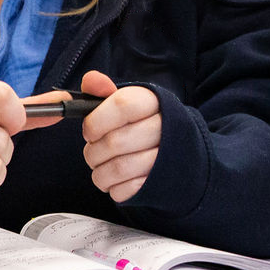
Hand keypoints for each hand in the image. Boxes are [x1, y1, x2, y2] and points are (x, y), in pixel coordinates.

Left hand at [78, 69, 161, 203]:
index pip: (122, 105)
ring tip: (99, 167)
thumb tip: (91, 79)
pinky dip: (113, 188)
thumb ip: (102, 92)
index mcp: (154, 102)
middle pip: (116, 142)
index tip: (88, 131)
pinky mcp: (163, 182)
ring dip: (99, 172)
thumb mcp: (125, 103)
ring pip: (120, 168)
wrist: (181, 153)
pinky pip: (128, 189)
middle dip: (93, 152)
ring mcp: (168, 158)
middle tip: (92, 152)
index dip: (96, 121)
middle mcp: (166, 128)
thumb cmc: (140, 124)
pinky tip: (114, 181)